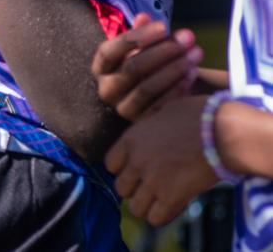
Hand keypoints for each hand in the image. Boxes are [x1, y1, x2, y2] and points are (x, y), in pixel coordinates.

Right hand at [91, 12, 202, 120]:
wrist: (157, 92)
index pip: (110, 51)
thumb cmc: (147, 61)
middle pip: (132, 68)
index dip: (137, 37)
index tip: (164, 26)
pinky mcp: (143, 124)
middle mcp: (106, 90)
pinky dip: (178, 88)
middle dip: (163, 50)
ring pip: (147, 87)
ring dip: (174, 68)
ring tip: (195, 53)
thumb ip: (141, 32)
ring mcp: (123, 109)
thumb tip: (143, 17)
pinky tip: (193, 72)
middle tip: (188, 37)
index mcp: (100, 67)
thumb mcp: (140, 45)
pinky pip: (160, 105)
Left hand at [105, 95, 216, 225]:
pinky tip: (172, 204)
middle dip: (134, 188)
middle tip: (149, 185)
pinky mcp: (171, 197)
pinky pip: (155, 218)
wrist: (220, 131)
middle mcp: (137, 161)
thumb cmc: (196, 115)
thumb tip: (145, 135)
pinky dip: (162, 215)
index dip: (122, 168)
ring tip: (159, 197)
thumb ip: (147, 129)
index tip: (135, 169)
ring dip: (146, 204)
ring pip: (135, 207)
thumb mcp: (162, 113)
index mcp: (132, 138)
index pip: (110, 164)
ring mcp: (153, 181)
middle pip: (121, 188)